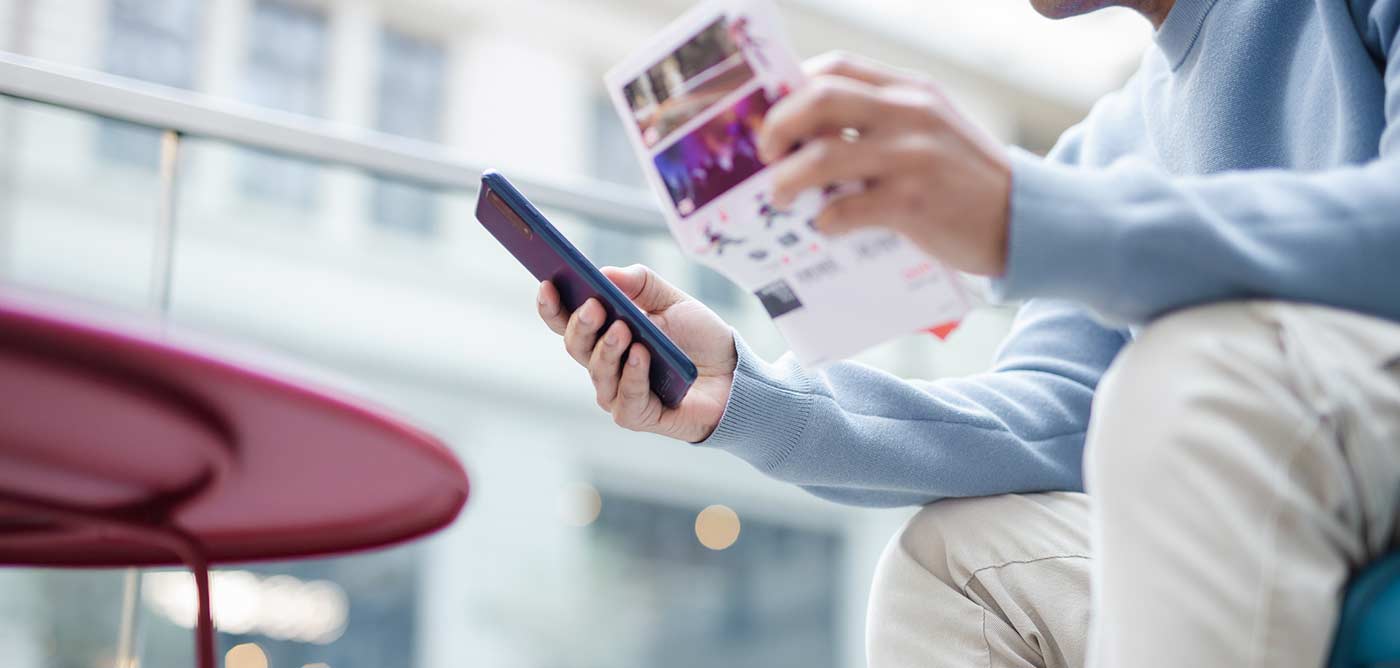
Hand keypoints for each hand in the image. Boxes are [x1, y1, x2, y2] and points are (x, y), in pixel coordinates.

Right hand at [536, 264, 736, 442]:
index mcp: (605, 334)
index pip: (566, 322)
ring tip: (623, 328)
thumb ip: (641, 284)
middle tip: (594, 305)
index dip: (552, 306)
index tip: (548, 283)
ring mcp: (618, 393)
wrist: (735, 375)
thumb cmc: (699, 338)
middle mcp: (604, 365)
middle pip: (575, 346)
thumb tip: (606, 273)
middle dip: (581, 325)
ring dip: (608, 349)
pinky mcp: (638, 415)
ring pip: (598, 372)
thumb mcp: (672, 300)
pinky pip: (625, 398)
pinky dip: (632, 375)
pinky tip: (641, 355)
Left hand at [758, 52, 1012, 276]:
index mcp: (909, 90)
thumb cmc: (963, 178)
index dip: (789, 90)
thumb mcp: (929, 129)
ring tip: (779, 197)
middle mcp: (909, 113)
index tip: (769, 118)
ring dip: (787, 180)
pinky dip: (826, 219)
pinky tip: (826, 226)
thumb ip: (880, 122)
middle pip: (819, 100)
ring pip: (823, 156)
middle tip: (766, 156)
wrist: (1026, 218)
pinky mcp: (915, 202)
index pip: (834, 67)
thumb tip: (805, 138)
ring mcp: (913, 156)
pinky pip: (848, 207)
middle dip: (778, 127)